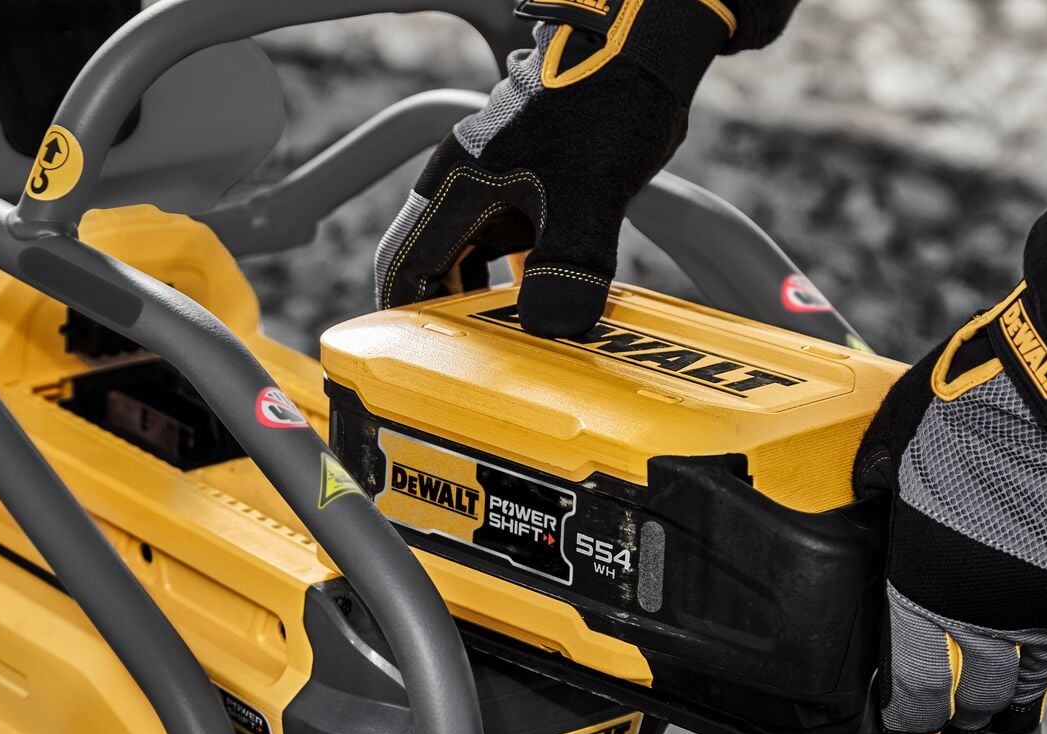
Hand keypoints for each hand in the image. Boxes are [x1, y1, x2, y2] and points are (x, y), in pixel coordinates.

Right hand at [375, 0, 797, 336]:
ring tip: (513, 346)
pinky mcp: (537, 187)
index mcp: (457, 184)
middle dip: (447, 319)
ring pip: (476, 258)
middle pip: (435, 266)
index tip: (411, 362)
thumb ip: (569, 264)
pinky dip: (526, 281)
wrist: (646, 50)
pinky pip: (516, 247)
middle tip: (471, 368)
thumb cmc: (606, 101)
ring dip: (489, 302)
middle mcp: (469, 186)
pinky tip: (555, 305)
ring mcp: (503, 186)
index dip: (400, 318)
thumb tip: (552, 328)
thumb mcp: (589, 194)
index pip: (404, 263)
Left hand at [854, 285, 1046, 733]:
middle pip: (976, 694)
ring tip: (996, 710)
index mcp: (926, 586)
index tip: (895, 717)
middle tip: (947, 719)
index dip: (903, 708)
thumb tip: (867, 492)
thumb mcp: (894, 446)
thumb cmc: (976, 412)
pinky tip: (1041, 653)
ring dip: (1010, 696)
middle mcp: (990, 612)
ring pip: (1032, 678)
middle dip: (958, 712)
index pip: (913, 681)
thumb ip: (879, 487)